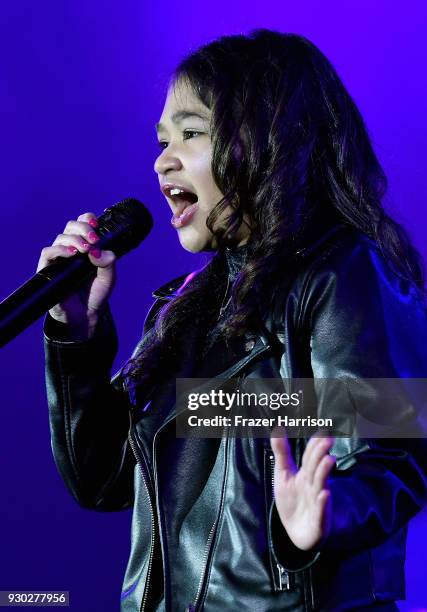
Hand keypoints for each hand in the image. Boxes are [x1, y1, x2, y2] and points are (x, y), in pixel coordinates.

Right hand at [37, 212, 115, 336]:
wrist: (85, 316)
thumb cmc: (96, 294)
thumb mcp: (109, 278)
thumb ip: (108, 263)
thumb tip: (100, 251)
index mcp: (85, 246)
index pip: (83, 224)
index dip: (87, 219)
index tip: (96, 223)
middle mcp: (71, 249)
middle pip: (71, 226)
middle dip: (83, 228)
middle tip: (94, 240)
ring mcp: (58, 258)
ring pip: (60, 237)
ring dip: (74, 239)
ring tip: (86, 250)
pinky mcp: (48, 269)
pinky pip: (48, 253)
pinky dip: (59, 250)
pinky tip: (72, 254)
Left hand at [270, 431, 335, 550]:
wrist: (296, 532)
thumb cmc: (292, 501)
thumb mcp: (283, 475)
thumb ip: (282, 453)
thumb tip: (277, 428)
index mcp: (306, 474)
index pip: (311, 457)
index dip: (315, 445)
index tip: (321, 432)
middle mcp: (314, 486)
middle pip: (316, 468)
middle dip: (321, 455)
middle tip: (327, 440)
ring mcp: (318, 502)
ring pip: (321, 485)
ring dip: (324, 473)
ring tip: (328, 460)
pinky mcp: (319, 521)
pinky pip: (321, 512)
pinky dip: (323, 503)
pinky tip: (324, 494)